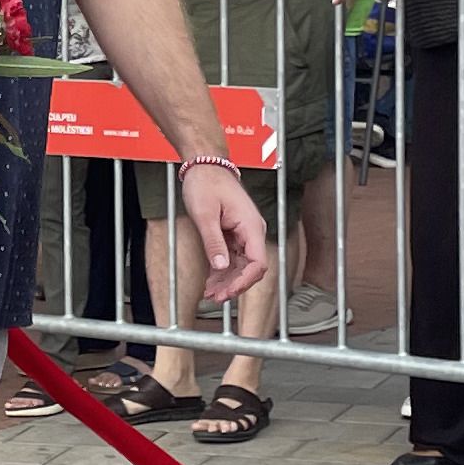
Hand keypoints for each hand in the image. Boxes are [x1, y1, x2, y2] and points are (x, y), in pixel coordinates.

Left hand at [176, 158, 269, 306]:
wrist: (205, 166)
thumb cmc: (206, 184)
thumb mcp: (205, 215)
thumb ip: (214, 242)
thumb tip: (221, 267)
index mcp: (252, 226)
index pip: (258, 263)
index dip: (245, 281)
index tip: (229, 292)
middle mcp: (252, 232)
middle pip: (250, 268)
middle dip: (234, 285)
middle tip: (216, 298)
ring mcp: (244, 234)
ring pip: (241, 266)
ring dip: (227, 281)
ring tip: (211, 294)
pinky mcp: (234, 235)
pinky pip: (232, 259)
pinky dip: (222, 272)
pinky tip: (211, 283)